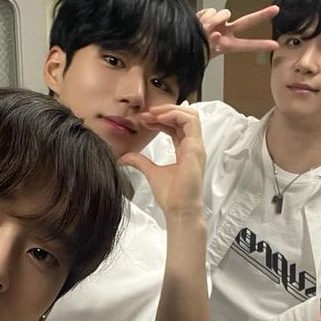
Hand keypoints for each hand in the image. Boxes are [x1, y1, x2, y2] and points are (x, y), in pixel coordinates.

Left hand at [119, 104, 205, 221]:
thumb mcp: (151, 172)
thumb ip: (140, 161)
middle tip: (146, 114)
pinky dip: (175, 115)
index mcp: (185, 150)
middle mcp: (193, 146)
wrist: (179, 210)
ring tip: (152, 114)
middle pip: (183, 117)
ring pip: (190, 115)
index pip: (176, 126)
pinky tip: (159, 119)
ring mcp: (196, 146)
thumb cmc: (172, 196)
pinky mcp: (196, 148)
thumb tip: (124, 157)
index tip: (144, 120)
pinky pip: (190, 121)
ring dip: (170, 110)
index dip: (160, 120)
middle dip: (164, 112)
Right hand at [198, 4, 279, 57]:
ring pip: (223, 13)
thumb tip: (216, 31)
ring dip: (213, 20)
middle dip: (261, 15)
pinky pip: (210, 10)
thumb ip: (212, 41)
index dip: (260, 45)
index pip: (246, 45)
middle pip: (246, 22)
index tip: (274, 46)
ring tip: (203, 30)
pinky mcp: (208, 13)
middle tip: (276, 10)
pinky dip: (202, 17)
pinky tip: (197, 23)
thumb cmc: (192, 52)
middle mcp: (225, 31)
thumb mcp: (204, 53)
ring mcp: (218, 22)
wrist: (179, 42)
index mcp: (227, 45)